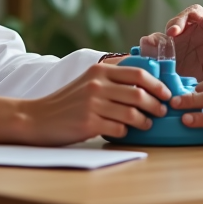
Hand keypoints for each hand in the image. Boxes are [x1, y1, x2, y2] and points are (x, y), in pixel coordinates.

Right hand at [20, 63, 170, 144]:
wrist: (37, 117)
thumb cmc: (66, 101)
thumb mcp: (87, 81)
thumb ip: (111, 78)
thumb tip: (144, 79)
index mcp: (99, 71)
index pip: (138, 72)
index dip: (157, 84)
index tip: (165, 93)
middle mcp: (96, 85)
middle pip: (138, 93)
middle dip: (155, 104)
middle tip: (161, 111)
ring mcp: (92, 104)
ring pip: (131, 113)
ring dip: (144, 121)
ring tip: (146, 124)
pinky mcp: (88, 123)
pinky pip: (118, 128)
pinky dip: (126, 132)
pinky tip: (125, 132)